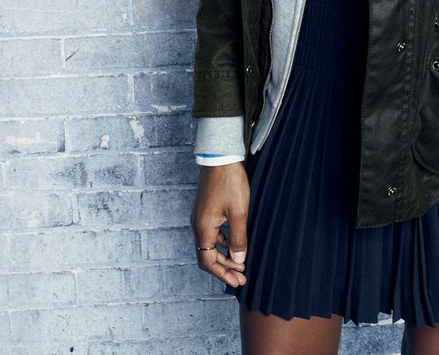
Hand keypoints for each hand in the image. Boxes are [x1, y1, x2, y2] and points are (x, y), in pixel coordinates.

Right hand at [192, 162, 249, 287]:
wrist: (220, 157)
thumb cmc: (230, 182)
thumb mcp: (238, 212)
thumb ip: (238, 238)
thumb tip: (238, 260)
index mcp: (203, 227)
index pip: (208, 261)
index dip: (223, 274)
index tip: (238, 281)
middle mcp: (198, 224)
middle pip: (207, 255)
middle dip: (224, 268)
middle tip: (241, 277)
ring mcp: (200, 216)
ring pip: (209, 244)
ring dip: (224, 256)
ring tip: (240, 262)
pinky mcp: (205, 209)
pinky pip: (211, 233)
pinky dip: (222, 242)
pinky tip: (234, 243)